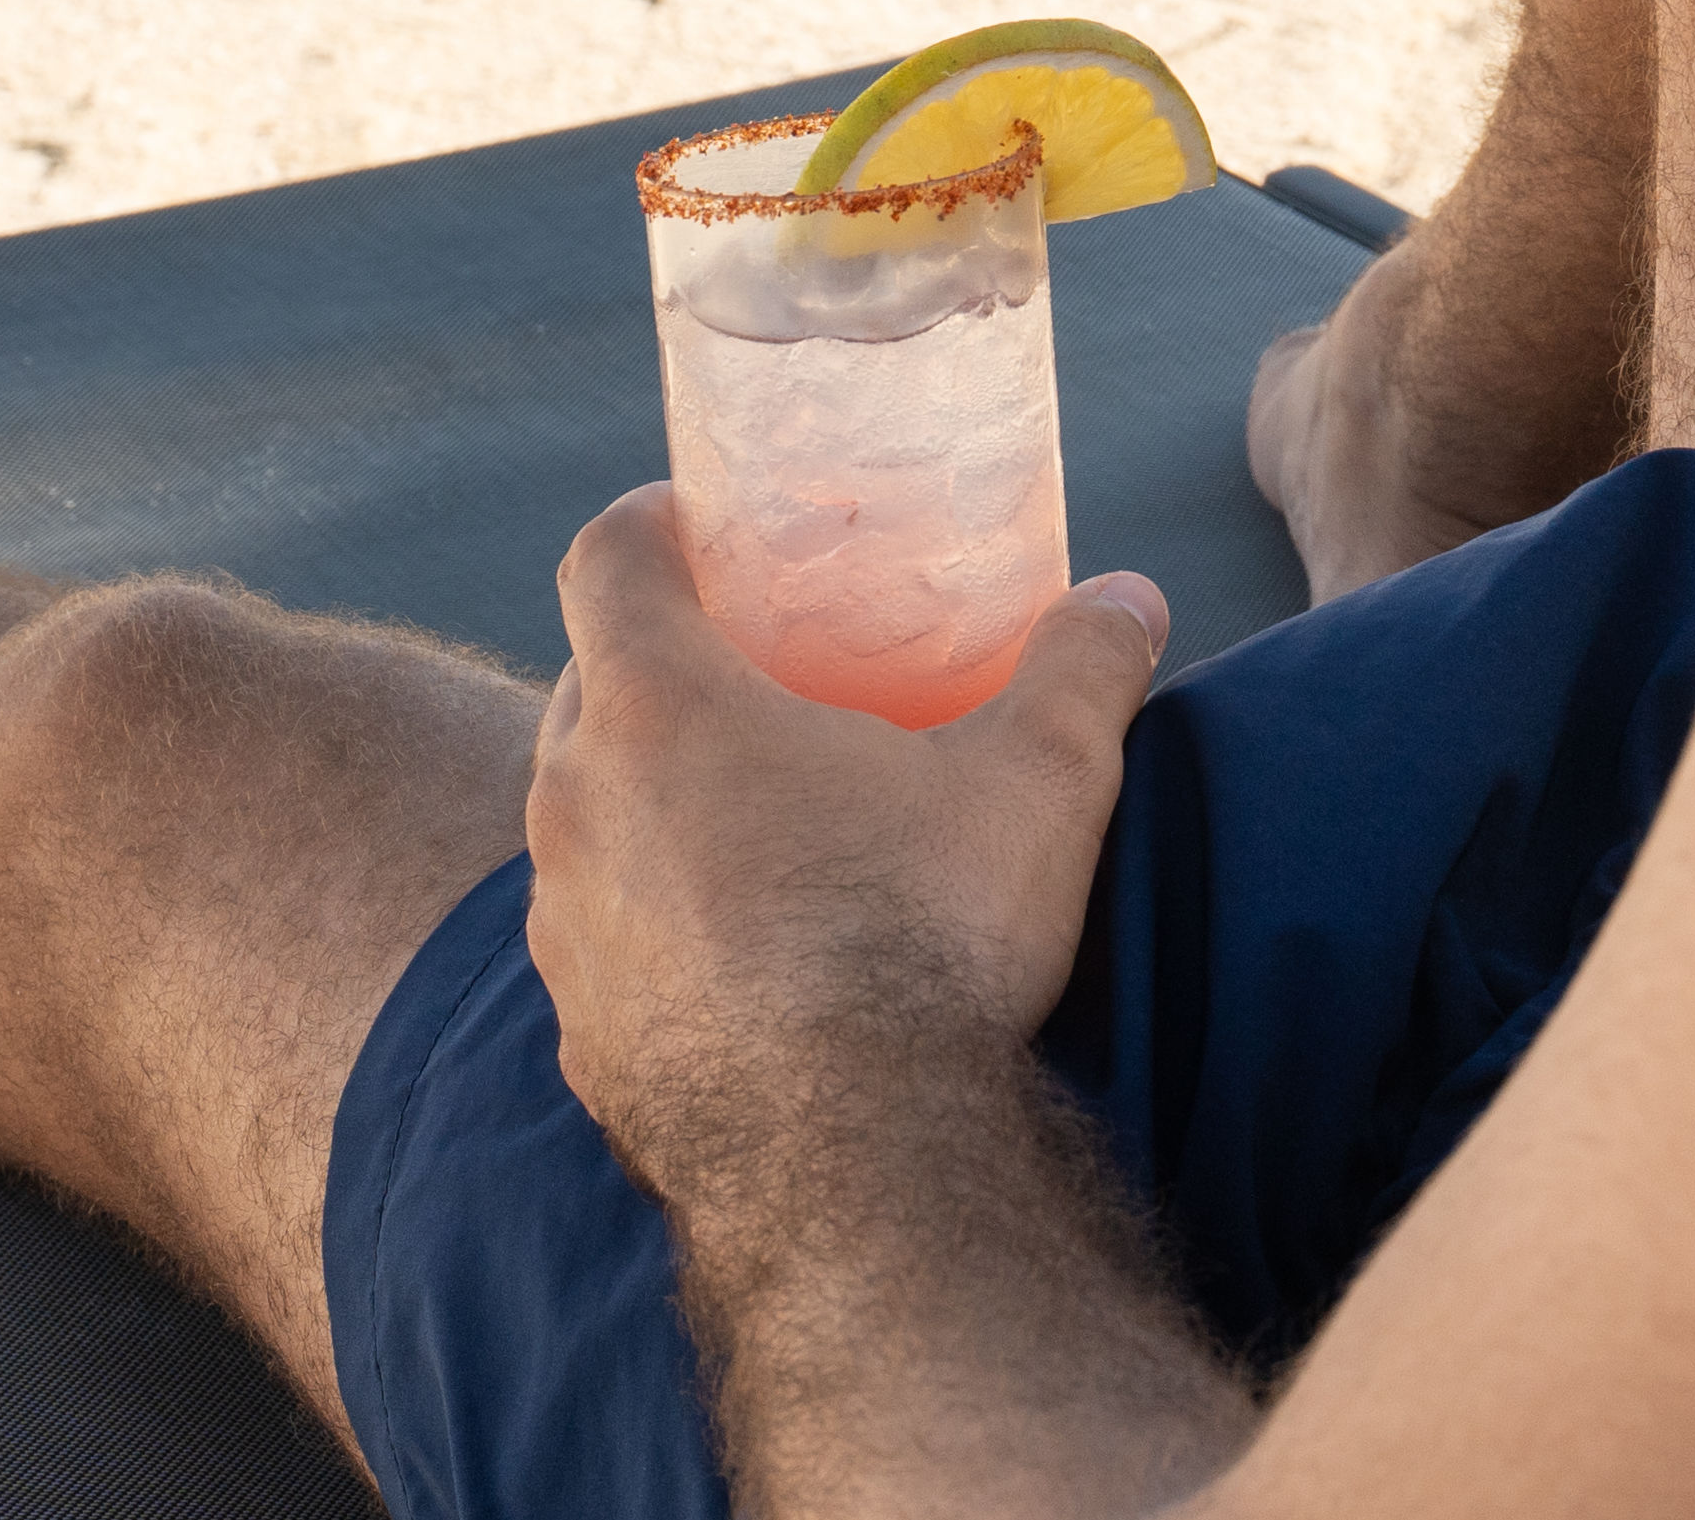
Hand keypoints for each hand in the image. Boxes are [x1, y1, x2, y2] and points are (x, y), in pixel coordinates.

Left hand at [525, 488, 1167, 1195]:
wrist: (855, 1171)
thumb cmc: (930, 937)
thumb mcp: (1039, 777)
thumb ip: (1082, 668)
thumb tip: (1130, 599)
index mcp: (661, 709)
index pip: (603, 562)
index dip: (647, 524)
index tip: (699, 521)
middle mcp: (577, 809)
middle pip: (584, 688)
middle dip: (655, 665)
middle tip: (755, 668)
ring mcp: (565, 937)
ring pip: (582, 823)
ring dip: (646, 801)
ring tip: (754, 814)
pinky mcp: (579, 1047)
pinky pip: (599, 947)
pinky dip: (653, 923)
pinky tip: (744, 951)